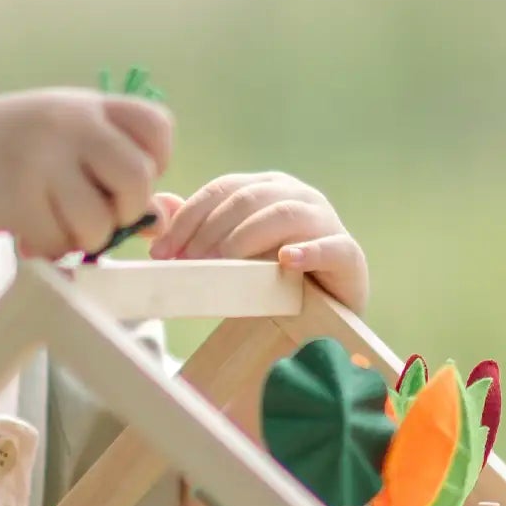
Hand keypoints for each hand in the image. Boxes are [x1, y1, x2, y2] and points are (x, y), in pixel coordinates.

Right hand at [0, 89, 173, 259]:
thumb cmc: (9, 150)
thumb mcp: (63, 143)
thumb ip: (112, 172)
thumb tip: (162, 222)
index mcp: (88, 105)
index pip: (156, 127)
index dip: (155, 162)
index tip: (124, 178)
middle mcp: (70, 123)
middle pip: (137, 178)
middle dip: (124, 210)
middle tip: (97, 214)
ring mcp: (41, 159)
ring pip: (99, 222)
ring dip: (84, 238)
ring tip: (58, 226)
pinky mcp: (15, 196)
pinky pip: (57, 241)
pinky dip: (48, 247)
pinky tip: (29, 231)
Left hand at [146, 171, 367, 315]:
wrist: (321, 317)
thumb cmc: (270, 281)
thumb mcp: (230, 254)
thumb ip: (197, 230)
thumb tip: (157, 211)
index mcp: (267, 188)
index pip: (222, 189)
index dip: (188, 218)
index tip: (161, 252)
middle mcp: (298, 196)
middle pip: (247, 200)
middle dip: (210, 231)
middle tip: (186, 264)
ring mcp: (326, 221)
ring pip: (283, 216)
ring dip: (244, 239)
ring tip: (221, 266)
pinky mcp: (348, 254)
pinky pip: (330, 247)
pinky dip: (308, 252)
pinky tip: (286, 261)